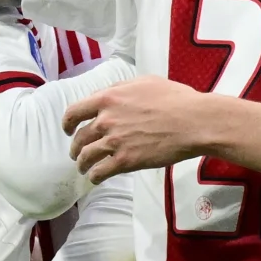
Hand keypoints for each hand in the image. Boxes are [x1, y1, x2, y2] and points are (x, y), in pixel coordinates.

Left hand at [64, 77, 233, 183]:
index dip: (67, 123)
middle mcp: (106, 120)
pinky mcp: (126, 161)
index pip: (74, 111)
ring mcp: (114, 142)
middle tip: (77, 153)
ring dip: (82, 164)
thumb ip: (122, 89)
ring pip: (86, 156)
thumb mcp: (144, 82)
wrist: (193, 121)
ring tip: (83, 168)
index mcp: (108, 98)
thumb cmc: (175, 99)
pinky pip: (100, 171)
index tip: (68, 130)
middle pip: (80, 137)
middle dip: (75, 147)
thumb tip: (112, 95)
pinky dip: (94, 176)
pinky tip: (96, 178)